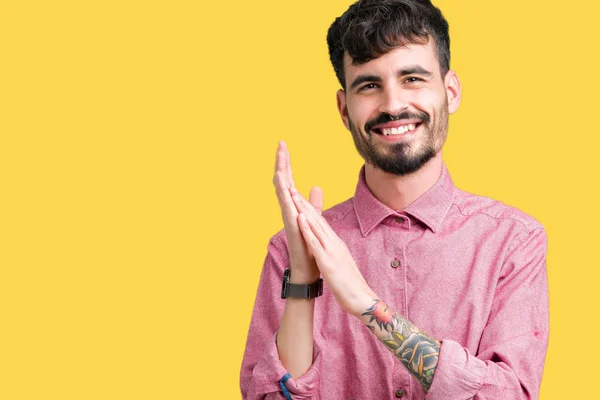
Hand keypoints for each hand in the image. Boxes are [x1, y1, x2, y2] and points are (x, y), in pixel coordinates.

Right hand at [273, 141, 323, 283]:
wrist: (307, 267)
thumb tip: (316, 187)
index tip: (284, 145)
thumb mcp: (313, 218)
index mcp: (294, 204)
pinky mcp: (291, 224)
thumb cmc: (308, 244)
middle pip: (283, 180)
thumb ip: (313, 203)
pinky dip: (283, 192)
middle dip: (282, 161)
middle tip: (281, 143)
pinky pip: (286, 205)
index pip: (289, 179)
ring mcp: (288, 215)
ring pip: (282, 190)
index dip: (287, 162)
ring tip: (279, 158)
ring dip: (280, 174)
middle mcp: (288, 208)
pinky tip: (281, 180)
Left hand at [290, 187, 375, 315]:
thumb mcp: (341, 263)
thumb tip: (331, 247)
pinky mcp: (327, 262)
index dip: (310, 210)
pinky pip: (315, 243)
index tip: (299, 198)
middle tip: (293, 189)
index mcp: (336, 245)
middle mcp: (334, 244)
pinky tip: (300, 219)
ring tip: (294, 196)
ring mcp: (331, 252)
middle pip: (317, 220)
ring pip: (316, 226)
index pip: (321, 223)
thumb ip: (335, 253)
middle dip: (304, 204)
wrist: (362, 300)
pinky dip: (307, 230)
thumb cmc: (351, 285)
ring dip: (304, 210)